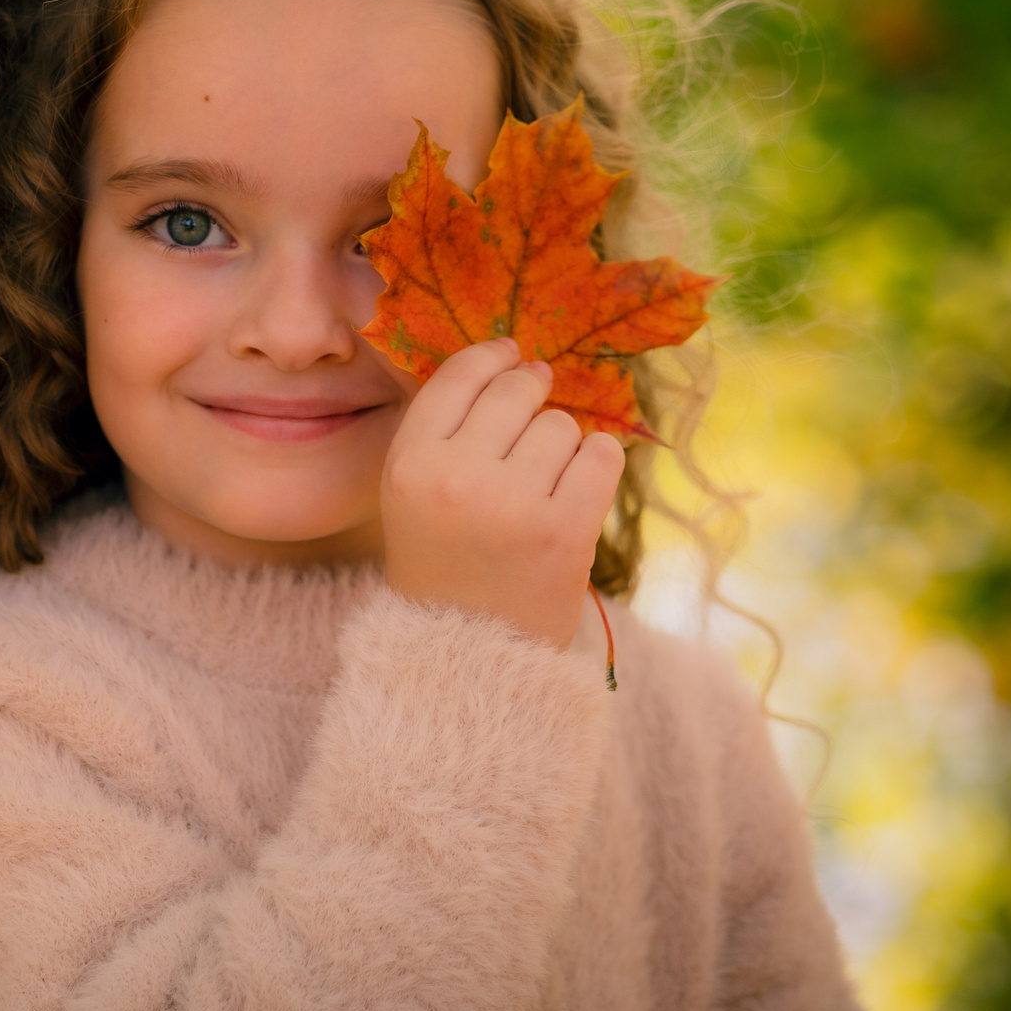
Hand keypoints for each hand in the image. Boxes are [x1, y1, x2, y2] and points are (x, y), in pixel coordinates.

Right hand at [377, 339, 623, 649]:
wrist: (466, 657)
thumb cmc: (441, 564)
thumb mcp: (412, 492)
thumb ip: (446, 430)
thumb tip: (510, 360)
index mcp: (408, 463)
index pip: (458, 377)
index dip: (491, 356)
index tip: (511, 353)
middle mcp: (455, 478)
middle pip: (514, 392)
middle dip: (531, 392)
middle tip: (536, 403)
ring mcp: (512, 505)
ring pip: (561, 425)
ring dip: (562, 443)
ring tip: (544, 479)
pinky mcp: (564, 533)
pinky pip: (602, 457)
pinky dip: (599, 461)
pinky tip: (581, 482)